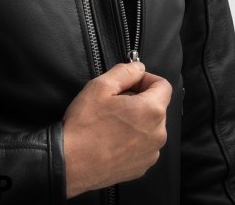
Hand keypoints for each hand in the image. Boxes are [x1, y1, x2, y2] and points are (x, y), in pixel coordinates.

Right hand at [62, 61, 171, 197]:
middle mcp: (158, 133)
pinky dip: (132, 138)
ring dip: (136, 119)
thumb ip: (124, 71)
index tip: (129, 82)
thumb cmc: (85, 125)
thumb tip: (137, 67)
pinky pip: (143, 144)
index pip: (163, 85)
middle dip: (139, 99)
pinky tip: (111, 137)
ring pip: (150, 126)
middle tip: (114, 102)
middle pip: (156, 106)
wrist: (71, 163)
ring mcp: (151, 153)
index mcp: (151, 110)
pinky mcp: (141, 166)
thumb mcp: (100, 86)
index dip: (145, 79)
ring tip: (111, 121)